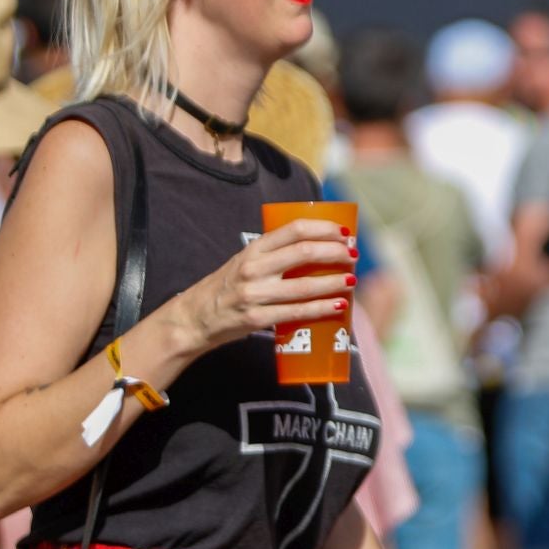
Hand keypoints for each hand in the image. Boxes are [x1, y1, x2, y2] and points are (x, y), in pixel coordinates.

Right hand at [167, 217, 354, 352]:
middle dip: (335, 252)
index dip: (324, 228)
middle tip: (352, 255)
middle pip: (304, 253)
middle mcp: (254, 268)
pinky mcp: (257, 319)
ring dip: (334, 282)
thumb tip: (318, 249)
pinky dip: (322, 308)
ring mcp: (255, 294)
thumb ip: (274, 255)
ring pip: (304, 286)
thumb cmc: (227, 287)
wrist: (195, 318)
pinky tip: (338, 305)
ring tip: (351, 280)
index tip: (344, 232)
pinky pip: (297, 312)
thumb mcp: (246, 262)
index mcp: (254, 249)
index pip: (294, 230)